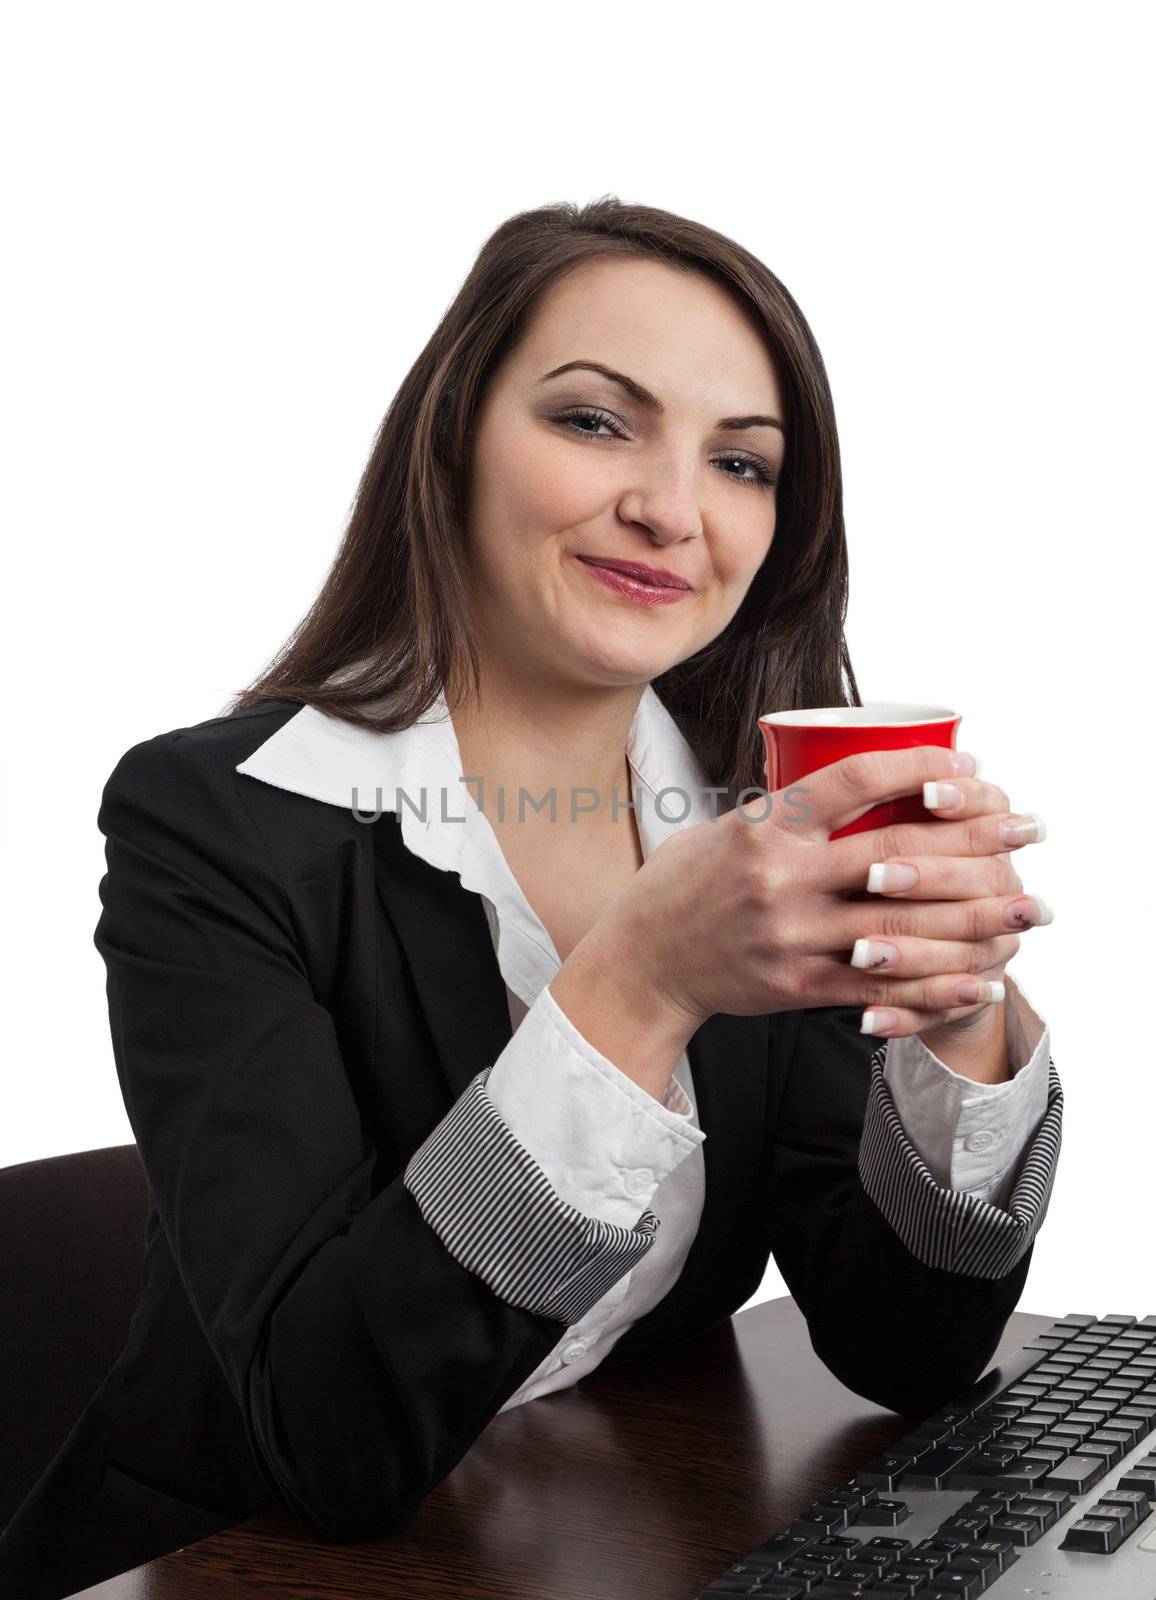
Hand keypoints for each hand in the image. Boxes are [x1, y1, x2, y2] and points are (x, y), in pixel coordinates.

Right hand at [599, 744, 1049, 1037]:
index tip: (969, 764)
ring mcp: (791, 937)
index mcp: (766, 829)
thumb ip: (787, 816)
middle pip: (898, 855)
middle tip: (1025, 826)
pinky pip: (880, 989)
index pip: (856, 781)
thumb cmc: (684, 887)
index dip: (922, 767)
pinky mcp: (796, 987)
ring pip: (901, 928)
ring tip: (1022, 906)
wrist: (641, 962)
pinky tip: (979, 978)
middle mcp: (782, 880)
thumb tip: (852, 786)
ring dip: (973, 919)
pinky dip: (936, 986)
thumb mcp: (725, 830)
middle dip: (975, 840)